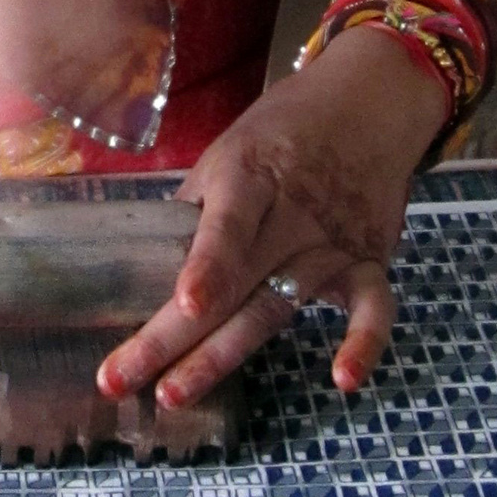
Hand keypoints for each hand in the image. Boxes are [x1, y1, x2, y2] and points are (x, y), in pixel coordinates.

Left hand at [96, 22, 448, 407]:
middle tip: (123, 379)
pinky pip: (373, 307)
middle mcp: (292, 215)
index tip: (184, 306)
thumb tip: (148, 266)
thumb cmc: (281, 133)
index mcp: (249, 178)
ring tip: (176, 393)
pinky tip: (344, 380)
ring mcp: (332, 243)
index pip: (227, 227)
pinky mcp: (368, 261)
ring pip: (278, 308)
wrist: (368, 103)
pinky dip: (365, 343)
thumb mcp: (227, 153)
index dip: (207, 268)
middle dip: (177, 338)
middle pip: (234, 285)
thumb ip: (197, 212)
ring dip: (227, 356)